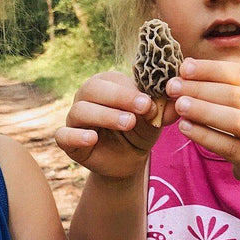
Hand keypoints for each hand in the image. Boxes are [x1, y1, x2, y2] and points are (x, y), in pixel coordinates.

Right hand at [55, 70, 171, 178]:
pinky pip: (62, 135)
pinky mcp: (68, 141)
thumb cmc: (140, 131)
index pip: (112, 80)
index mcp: (106, 85)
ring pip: (79, 110)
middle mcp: (86, 98)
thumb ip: (164, 108)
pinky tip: (93, 138)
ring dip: (105, 115)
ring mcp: (75, 119)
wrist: (129, 160)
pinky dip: (76, 135)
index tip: (149, 102)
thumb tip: (177, 97)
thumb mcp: (155, 120)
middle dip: (118, 97)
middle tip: (142, 108)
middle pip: (92, 89)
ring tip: (128, 124)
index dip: (130, 90)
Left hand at [167, 59, 239, 192]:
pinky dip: (205, 136)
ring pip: (236, 121)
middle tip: (173, 86)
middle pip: (238, 96)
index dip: (212, 70)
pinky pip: (230, 147)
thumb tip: (187, 69)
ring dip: (203, 110)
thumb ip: (230, 88)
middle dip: (201, 89)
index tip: (184, 67)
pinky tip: (185, 127)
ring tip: (179, 104)